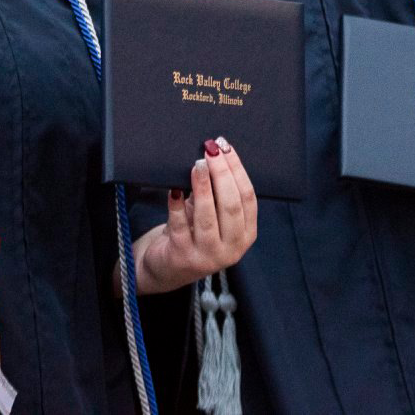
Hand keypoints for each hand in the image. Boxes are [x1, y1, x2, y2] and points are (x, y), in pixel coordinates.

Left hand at [124, 137, 257, 294]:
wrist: (166, 266)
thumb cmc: (193, 233)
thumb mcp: (213, 216)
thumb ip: (218, 193)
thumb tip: (215, 155)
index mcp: (245, 236)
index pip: (248, 199)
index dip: (238, 171)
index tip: (226, 148)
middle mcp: (231, 249)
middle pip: (231, 206)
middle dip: (222, 174)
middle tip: (210, 152)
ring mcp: (207, 256)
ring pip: (208, 216)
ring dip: (202, 186)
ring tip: (197, 164)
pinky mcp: (182, 257)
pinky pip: (180, 225)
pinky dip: (177, 205)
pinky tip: (174, 189)